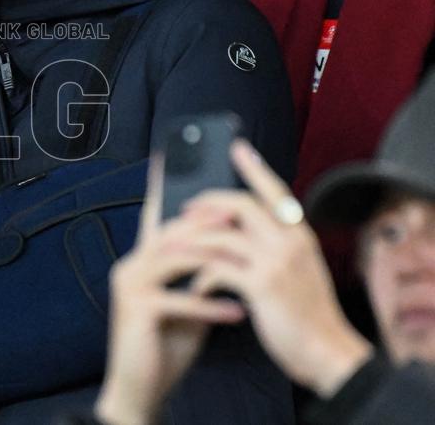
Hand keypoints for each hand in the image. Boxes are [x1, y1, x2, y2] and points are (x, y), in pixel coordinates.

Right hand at [96, 157, 245, 424]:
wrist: (139, 387)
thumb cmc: (164, 344)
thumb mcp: (186, 301)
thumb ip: (198, 274)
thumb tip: (228, 250)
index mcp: (142, 259)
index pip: (159, 215)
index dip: (170, 187)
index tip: (185, 161)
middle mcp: (131, 264)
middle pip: (172, 230)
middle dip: (208, 219)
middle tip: (241, 211)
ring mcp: (131, 285)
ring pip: (176, 258)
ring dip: (214, 257)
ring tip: (246, 256)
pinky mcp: (137, 310)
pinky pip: (180, 299)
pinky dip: (211, 305)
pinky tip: (237, 312)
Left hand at [184, 140, 372, 397]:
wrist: (328, 353)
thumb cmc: (307, 313)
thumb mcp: (299, 269)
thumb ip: (276, 245)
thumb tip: (239, 227)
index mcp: (299, 234)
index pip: (275, 190)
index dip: (254, 167)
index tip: (237, 147)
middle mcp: (289, 241)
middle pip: (239, 203)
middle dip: (205, 203)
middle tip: (184, 209)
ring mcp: (276, 262)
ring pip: (220, 235)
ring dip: (191, 241)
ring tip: (170, 248)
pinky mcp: (261, 286)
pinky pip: (217, 269)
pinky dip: (200, 276)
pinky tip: (194, 287)